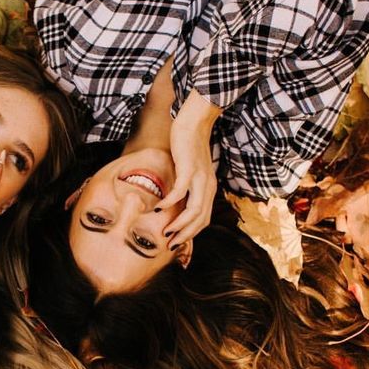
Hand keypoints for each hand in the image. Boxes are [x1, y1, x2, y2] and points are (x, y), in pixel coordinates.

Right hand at [154, 89, 218, 247]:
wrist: (194, 122)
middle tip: (171, 246)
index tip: (178, 243)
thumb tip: (174, 201)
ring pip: (193, 210)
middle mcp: (207, 187)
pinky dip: (170, 202)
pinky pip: (181, 191)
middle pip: (200, 220)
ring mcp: (200, 178)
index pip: (203, 219)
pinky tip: (160, 207)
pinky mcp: (189, 168)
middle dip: (185, 236)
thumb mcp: (191, 170)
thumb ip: (187, 186)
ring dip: (179, 225)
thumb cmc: (189, 146)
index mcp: (208, 189)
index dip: (191, 235)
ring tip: (166, 233)